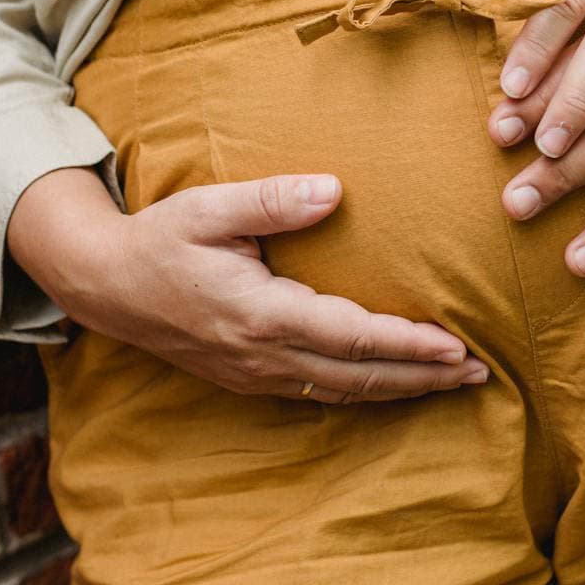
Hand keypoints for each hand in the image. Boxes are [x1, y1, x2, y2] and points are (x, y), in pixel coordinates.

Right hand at [8, 168, 488, 402]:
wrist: (105, 284)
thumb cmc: (161, 238)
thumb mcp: (209, 208)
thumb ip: (272, 201)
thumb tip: (334, 191)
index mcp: (259, 313)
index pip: (351, 336)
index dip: (408, 345)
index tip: (457, 346)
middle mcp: (263, 354)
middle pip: (359, 376)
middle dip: (423, 377)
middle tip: (479, 372)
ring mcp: (256, 374)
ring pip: (344, 391)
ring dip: (402, 390)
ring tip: (454, 382)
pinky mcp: (250, 377)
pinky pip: (321, 392)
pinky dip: (367, 392)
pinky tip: (394, 385)